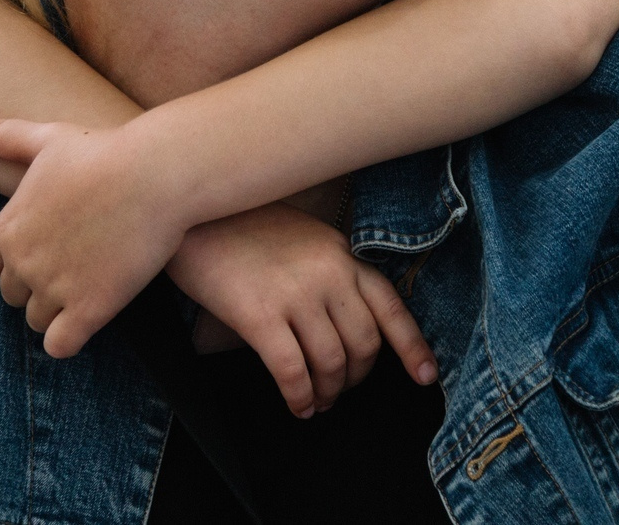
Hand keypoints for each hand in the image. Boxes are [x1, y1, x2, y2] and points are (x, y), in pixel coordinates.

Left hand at [0, 113, 190, 359]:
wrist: (158, 173)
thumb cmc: (104, 150)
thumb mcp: (45, 138)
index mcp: (8, 228)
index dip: (15, 257)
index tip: (48, 243)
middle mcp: (24, 262)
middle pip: (12, 294)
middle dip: (37, 282)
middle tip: (76, 260)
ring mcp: (55, 289)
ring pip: (37, 320)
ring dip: (58, 308)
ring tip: (90, 281)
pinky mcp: (89, 310)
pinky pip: (60, 346)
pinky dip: (70, 337)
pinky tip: (92, 313)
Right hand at [167, 202, 437, 416]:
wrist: (192, 212)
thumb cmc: (242, 227)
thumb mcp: (304, 238)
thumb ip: (330, 271)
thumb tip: (345, 323)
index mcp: (342, 254)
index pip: (390, 306)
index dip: (412, 347)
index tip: (426, 376)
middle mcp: (328, 273)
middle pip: (364, 344)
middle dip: (356, 378)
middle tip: (340, 390)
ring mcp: (296, 294)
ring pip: (332, 363)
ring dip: (328, 393)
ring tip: (317, 402)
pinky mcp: (259, 315)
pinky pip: (292, 372)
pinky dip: (299, 397)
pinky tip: (296, 406)